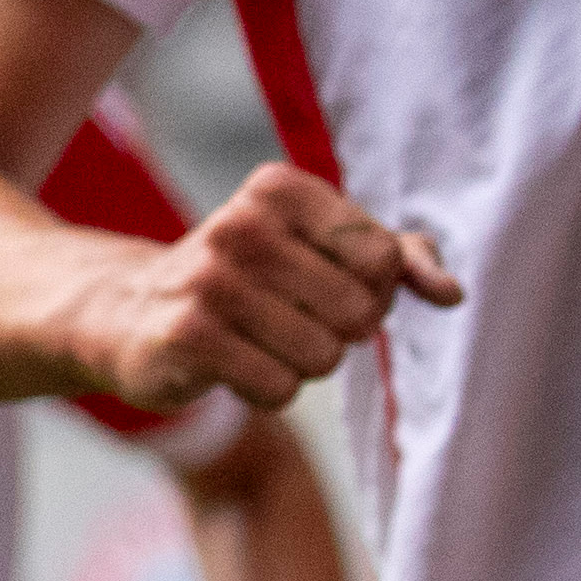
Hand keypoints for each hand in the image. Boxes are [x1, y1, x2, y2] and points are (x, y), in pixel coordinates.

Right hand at [80, 164, 462, 410]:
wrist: (130, 313)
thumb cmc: (248, 279)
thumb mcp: (320, 249)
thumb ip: (398, 258)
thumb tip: (450, 293)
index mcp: (279, 189)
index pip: (383, 257)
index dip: (370, 289)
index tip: (323, 284)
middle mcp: (239, 225)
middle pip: (360, 311)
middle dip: (337, 333)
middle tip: (288, 320)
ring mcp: (208, 280)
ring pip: (323, 356)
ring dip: (302, 366)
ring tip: (258, 343)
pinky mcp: (186, 336)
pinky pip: (279, 389)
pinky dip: (266, 391)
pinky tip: (231, 366)